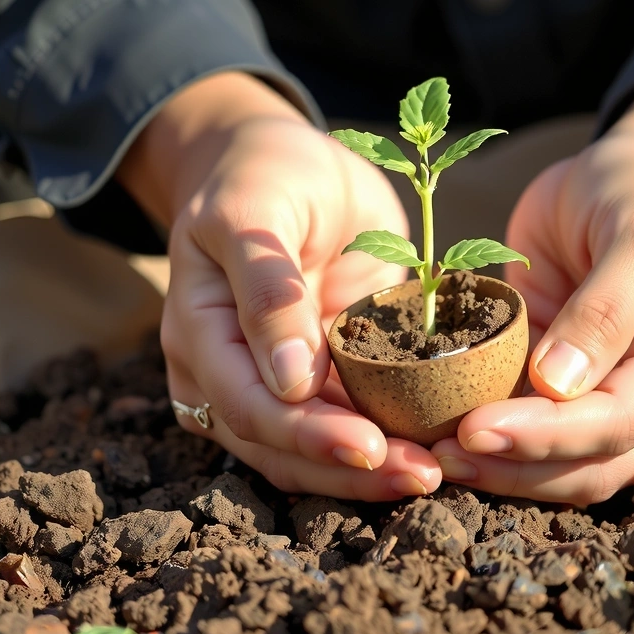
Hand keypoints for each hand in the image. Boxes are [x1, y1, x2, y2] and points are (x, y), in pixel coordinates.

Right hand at [118, 72, 441, 498]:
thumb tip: (288, 383)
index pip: (245, 404)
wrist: (282, 159)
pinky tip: (430, 446)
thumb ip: (267, 288)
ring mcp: (271, 376)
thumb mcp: (258, 211)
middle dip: (347, 469)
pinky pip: (343, 421)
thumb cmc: (263, 173)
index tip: (368, 447)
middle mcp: (227, 368)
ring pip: (308, 452)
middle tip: (421, 474)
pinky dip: (382, 440)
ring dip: (368, 471)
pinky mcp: (317, 373)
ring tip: (433, 472)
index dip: (304, 434)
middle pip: (277, 445)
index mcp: (200, 330)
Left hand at [432, 73, 633, 504]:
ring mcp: (626, 409)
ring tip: (430, 454)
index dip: (547, 436)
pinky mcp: (580, 400)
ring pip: (564, 471)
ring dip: (500, 469)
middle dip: (514, 467)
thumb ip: (606, 308)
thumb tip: (558, 386)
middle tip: (435, 455)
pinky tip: (443, 437)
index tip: (473, 430)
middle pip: (592, 466)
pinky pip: (539, 440)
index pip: (620, 421)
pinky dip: (496, 445)